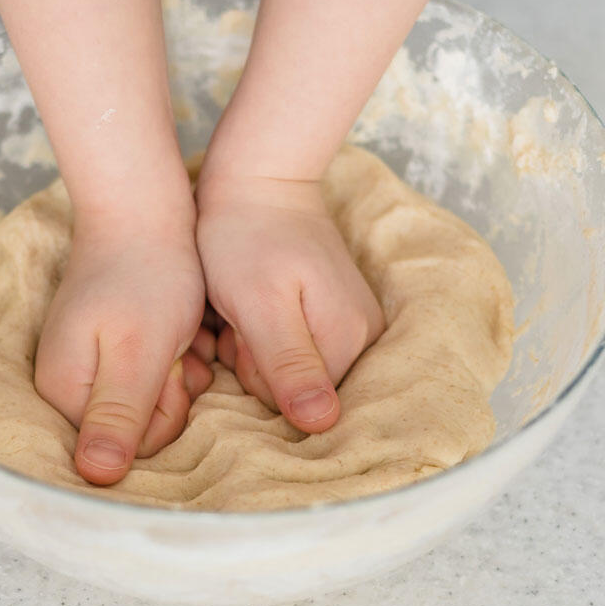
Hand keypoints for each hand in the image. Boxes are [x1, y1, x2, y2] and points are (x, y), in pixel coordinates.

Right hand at [35, 205, 213, 484]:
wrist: (143, 213)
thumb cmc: (146, 276)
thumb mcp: (139, 352)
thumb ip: (119, 415)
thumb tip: (96, 477)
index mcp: (65, 392)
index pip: (129, 448)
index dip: (161, 409)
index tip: (164, 363)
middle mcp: (69, 388)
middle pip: (142, 431)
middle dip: (171, 392)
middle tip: (173, 345)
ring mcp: (90, 370)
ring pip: (155, 407)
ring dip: (180, 374)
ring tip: (178, 335)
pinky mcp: (112, 355)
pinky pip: (156, 383)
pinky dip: (177, 359)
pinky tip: (179, 332)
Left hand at [196, 173, 384, 432]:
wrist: (259, 182)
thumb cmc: (247, 240)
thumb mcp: (258, 305)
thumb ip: (289, 365)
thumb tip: (323, 423)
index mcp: (347, 341)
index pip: (292, 405)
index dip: (255, 371)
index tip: (244, 328)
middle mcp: (362, 338)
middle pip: (292, 391)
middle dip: (255, 361)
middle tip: (242, 316)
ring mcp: (352, 325)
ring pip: (287, 372)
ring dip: (254, 347)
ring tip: (246, 306)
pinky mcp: (335, 315)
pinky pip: (290, 350)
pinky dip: (262, 334)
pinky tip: (254, 306)